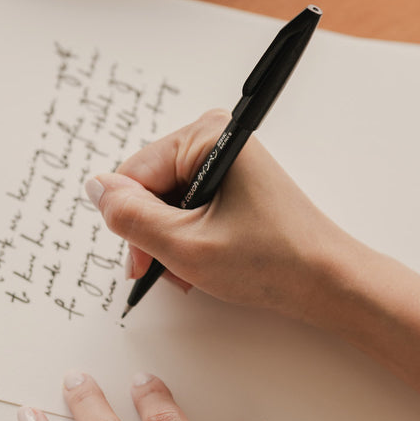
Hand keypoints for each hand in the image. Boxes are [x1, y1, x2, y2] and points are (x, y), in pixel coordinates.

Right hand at [85, 110, 360, 325]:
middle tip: (170, 271)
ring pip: (165, 203)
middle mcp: (214, 140)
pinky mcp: (231, 184)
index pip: (133, 174)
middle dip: (152, 235)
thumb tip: (95, 189)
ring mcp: (224, 162)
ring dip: (168, 243)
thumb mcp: (185, 246)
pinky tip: (202, 263)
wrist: (324, 282)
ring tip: (191, 272)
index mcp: (207, 137)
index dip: (130, 223)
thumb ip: (132, 218)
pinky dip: (186, 240)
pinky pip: (186, 208)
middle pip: (148, 188)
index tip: (142, 263)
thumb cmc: (269, 262)